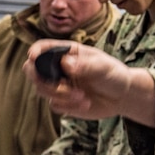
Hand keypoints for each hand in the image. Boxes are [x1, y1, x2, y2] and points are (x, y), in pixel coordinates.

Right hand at [24, 41, 154, 123]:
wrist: (122, 96)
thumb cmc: (114, 75)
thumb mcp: (103, 67)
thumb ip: (85, 65)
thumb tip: (65, 63)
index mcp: (67, 52)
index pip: (43, 47)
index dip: (35, 51)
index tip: (33, 57)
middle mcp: (58, 67)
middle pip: (32, 70)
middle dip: (43, 80)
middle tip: (63, 87)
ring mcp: (59, 84)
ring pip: (41, 89)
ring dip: (60, 95)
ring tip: (82, 97)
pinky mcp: (62, 101)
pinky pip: (54, 105)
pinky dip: (68, 106)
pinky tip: (86, 104)